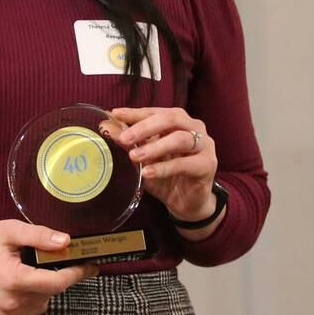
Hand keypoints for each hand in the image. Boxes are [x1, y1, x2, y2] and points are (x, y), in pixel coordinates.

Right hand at [0, 220, 97, 314]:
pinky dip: (36, 294)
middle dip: (63, 275)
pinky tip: (27, 278)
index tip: (90, 264)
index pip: (56, 283)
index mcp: (14, 279)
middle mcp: (12, 302)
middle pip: (52, 292)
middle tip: (67, 257)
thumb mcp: (9, 231)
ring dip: (49, 286)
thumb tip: (66, 241)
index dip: (76, 273)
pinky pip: (32, 307)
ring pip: (44, 302)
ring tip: (40, 265)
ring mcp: (8, 313)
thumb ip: (38, 236)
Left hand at [110, 107, 217, 224]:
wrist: (187, 203)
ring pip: (179, 139)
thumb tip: (106, 125)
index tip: (115, 114)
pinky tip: (148, 173)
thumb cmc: (166, 175)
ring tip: (135, 157)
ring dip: (154, 147)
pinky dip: (164, 168)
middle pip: (169, 119)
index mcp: (177, 120)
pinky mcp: (208, 165)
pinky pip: (185, 164)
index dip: (135, 113)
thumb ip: (129, 142)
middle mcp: (193, 127)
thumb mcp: (143, 158)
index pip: (154, 111)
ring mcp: (204, 145)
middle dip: (144, 128)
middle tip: (125, 139)